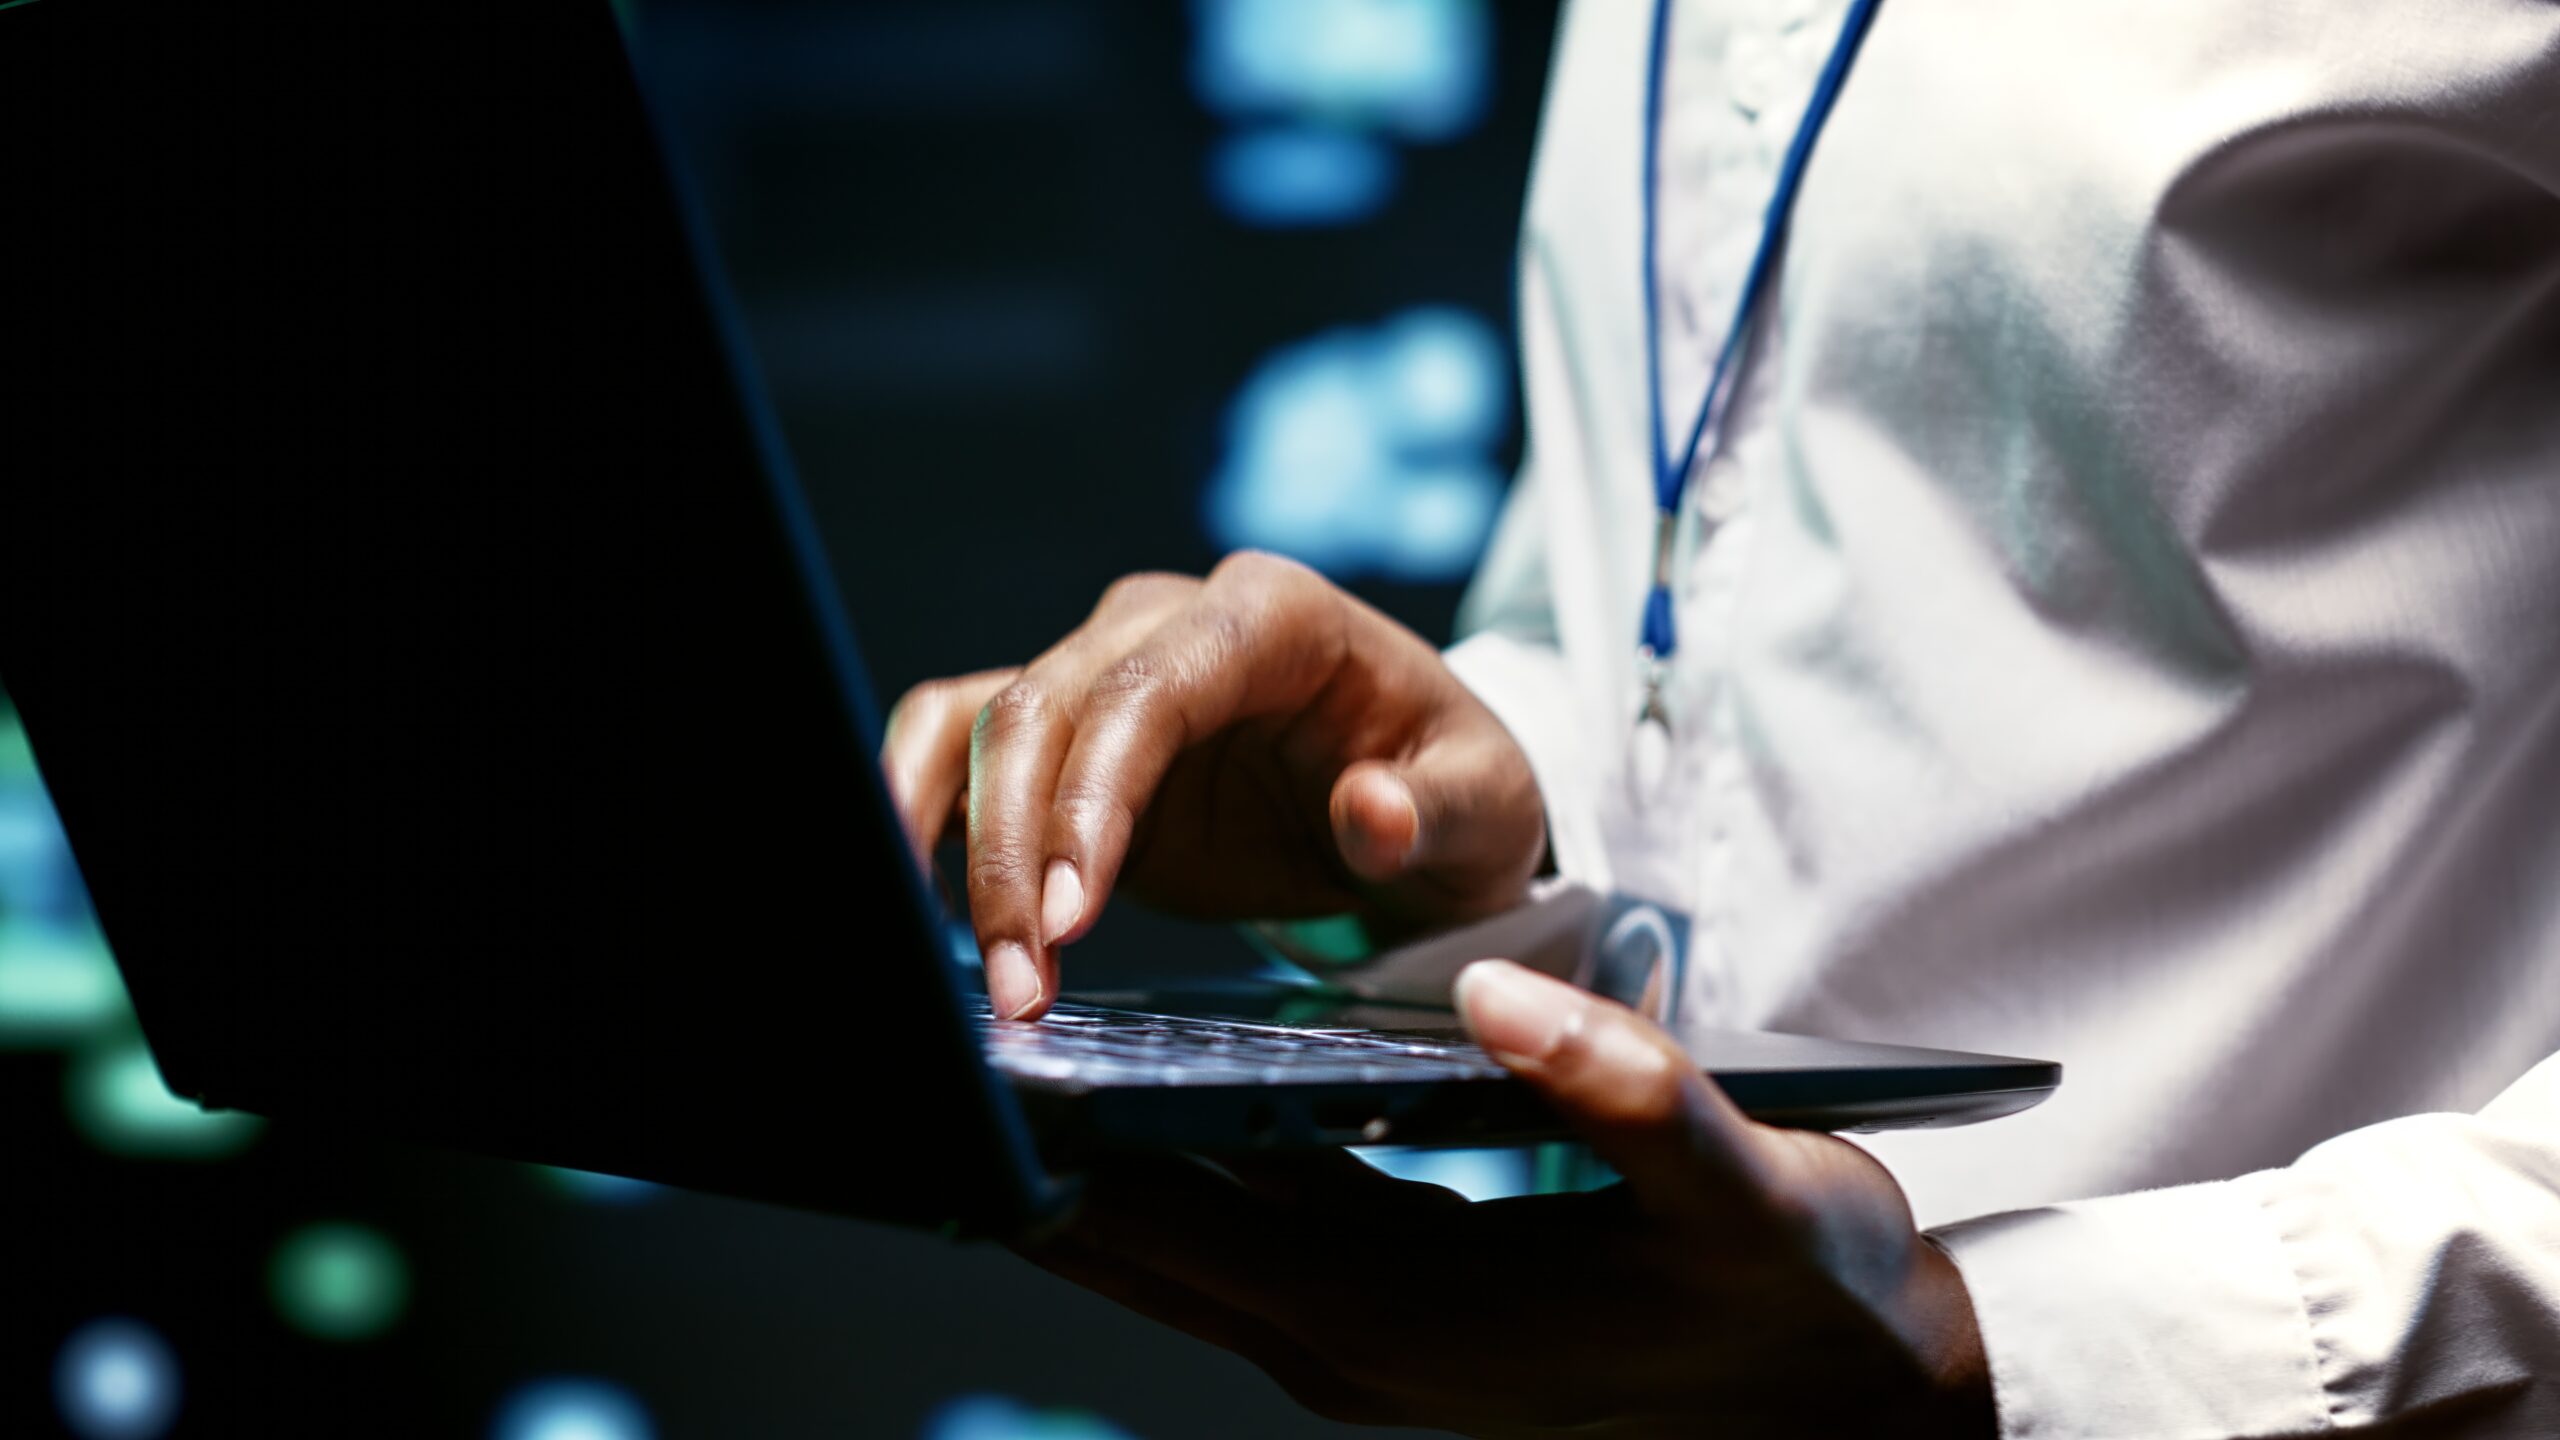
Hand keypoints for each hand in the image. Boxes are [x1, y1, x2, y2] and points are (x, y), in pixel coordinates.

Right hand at [881, 552, 1547, 1018]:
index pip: (1149, 689)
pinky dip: (921, 811)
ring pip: (983, 725)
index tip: (1073, 913)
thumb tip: (1369, 812)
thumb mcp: (1484, 806)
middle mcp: (1173, 621)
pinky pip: (960, 741)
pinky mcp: (1073, 734)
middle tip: (1021, 988)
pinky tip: (924, 906)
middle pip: (1042, 710)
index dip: (1093, 796)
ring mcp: (1110, 668)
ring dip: (960, 851)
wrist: (1425, 798)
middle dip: (1015, 855)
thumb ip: (1432, 814)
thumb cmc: (1454, 787)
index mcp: (1274, 615)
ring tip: (989, 978)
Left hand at [1022, 961, 1993, 1438]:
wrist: (1851, 1399)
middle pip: (1148, 1250)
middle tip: (927, 1058)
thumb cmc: (1794, 1287)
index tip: (964, 1089)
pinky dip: (1169, 1194)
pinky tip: (1135, 1120)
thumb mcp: (1739, 1183)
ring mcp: (1369, 1346)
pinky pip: (1238, 1256)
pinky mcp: (1392, 1324)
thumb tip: (1499, 999)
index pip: (1188, 1229)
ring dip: (1090, 1181)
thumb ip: (1623, 1088)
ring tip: (992, 1079)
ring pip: (1182, 1257)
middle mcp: (1360, 1345)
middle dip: (1038, 1167)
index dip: (1068, 1162)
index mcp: (1409, 1311)